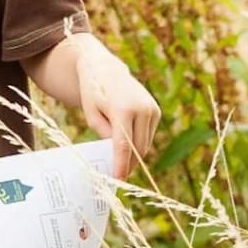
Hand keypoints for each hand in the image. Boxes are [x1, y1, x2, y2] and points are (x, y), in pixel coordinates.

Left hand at [77, 48, 159, 178]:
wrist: (105, 69)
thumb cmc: (94, 92)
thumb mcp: (91, 113)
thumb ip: (103, 133)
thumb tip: (117, 152)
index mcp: (123, 109)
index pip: (124, 145)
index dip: (121, 164)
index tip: (119, 179)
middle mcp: (142, 109)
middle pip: (138, 148)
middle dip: (129, 164)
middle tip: (119, 177)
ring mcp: (152, 109)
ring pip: (145, 144)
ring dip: (135, 156)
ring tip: (122, 166)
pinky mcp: (156, 110)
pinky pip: (148, 135)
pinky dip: (139, 144)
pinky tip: (128, 149)